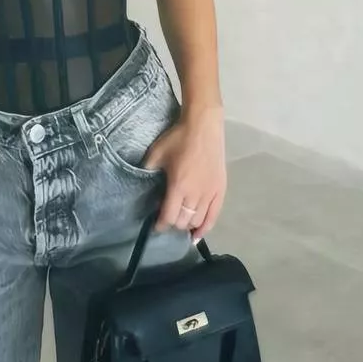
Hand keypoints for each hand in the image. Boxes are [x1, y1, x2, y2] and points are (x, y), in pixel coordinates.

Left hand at [144, 106, 226, 240]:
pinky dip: (205, 228)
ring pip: (197, 220)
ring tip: (180, 221)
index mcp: (178, 186)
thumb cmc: (178, 138)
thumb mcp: (156, 153)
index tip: (156, 225)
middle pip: (183, 221)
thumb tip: (142, 185)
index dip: (161, 224)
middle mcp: (196, 194)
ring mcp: (210, 194)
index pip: (169, 216)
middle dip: (173, 223)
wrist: (203, 126)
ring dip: (187, 224)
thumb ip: (148, 171)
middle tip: (167, 216)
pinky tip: (198, 235)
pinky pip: (214, 216)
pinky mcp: (220, 190)